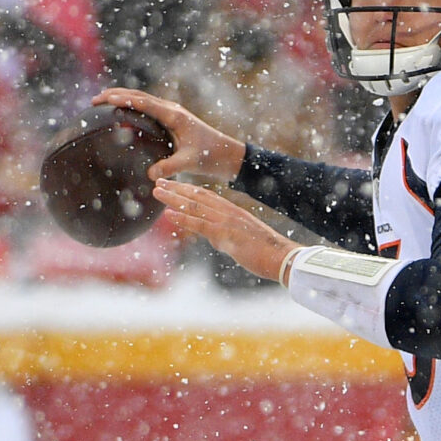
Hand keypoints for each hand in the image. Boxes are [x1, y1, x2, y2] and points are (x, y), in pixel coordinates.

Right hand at [93, 88, 245, 183]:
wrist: (227, 154)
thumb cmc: (210, 156)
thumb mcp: (190, 162)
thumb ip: (171, 167)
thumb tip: (151, 175)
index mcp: (174, 115)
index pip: (143, 102)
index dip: (123, 100)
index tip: (105, 100)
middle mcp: (171, 110)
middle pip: (138, 96)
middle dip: (116, 95)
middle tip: (94, 100)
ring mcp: (170, 113)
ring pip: (142, 100)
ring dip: (122, 99)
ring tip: (101, 103)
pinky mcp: (170, 120)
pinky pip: (147, 109)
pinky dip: (131, 107)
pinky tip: (121, 115)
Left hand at [153, 179, 298, 281]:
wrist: (282, 258)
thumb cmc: (266, 253)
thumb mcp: (242, 241)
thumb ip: (225, 237)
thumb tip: (214, 239)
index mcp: (233, 212)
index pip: (206, 196)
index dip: (188, 189)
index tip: (173, 184)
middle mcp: (229, 213)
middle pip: (198, 196)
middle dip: (176, 188)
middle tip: (158, 181)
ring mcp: (227, 222)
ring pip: (196, 206)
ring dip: (174, 198)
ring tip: (157, 192)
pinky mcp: (227, 235)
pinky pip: (201, 224)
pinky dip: (183, 218)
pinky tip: (169, 214)